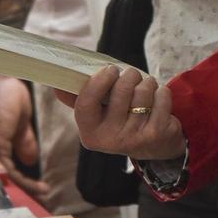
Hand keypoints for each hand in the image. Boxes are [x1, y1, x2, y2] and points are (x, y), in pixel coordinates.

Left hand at [0, 72, 49, 199]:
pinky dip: (23, 180)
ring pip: (5, 178)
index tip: (39, 192)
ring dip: (25, 189)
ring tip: (42, 195)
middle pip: (2, 179)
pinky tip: (37, 185)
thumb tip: (30, 160)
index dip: (22, 184)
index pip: (6, 172)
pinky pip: (8, 170)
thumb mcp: (20, 120)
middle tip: (40, 202)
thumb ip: (22, 139)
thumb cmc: (7, 92)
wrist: (1, 76)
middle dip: (22, 193)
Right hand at [61, 64, 184, 165]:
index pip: (86, 102)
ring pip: (143, 90)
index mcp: (90, 134)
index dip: (98, 80)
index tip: (109, 69)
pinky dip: (161, 93)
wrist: (155, 147)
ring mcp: (135, 138)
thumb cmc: (121, 121)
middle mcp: (111, 140)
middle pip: (121, 89)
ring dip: (147, 83)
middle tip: (130, 76)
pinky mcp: (158, 133)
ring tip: (145, 90)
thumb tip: (56, 86)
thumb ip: (79, 99)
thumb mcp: (99, 115)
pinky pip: (161, 96)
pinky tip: (157, 102)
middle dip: (129, 75)